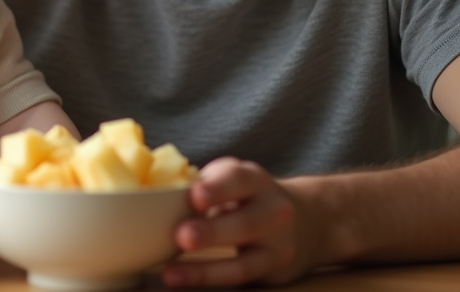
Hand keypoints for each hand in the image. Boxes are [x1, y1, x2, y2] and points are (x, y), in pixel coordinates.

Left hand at [162, 157, 313, 287]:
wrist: (308, 221)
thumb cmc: (251, 198)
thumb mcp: (234, 180)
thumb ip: (203, 185)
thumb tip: (150, 195)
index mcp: (255, 180)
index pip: (239, 179)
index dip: (217, 187)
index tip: (194, 196)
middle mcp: (273, 211)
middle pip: (245, 222)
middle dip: (211, 232)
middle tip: (182, 235)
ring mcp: (278, 245)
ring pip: (243, 261)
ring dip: (205, 269)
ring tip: (172, 272)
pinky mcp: (274, 270)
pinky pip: (241, 278)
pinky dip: (211, 280)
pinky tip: (183, 280)